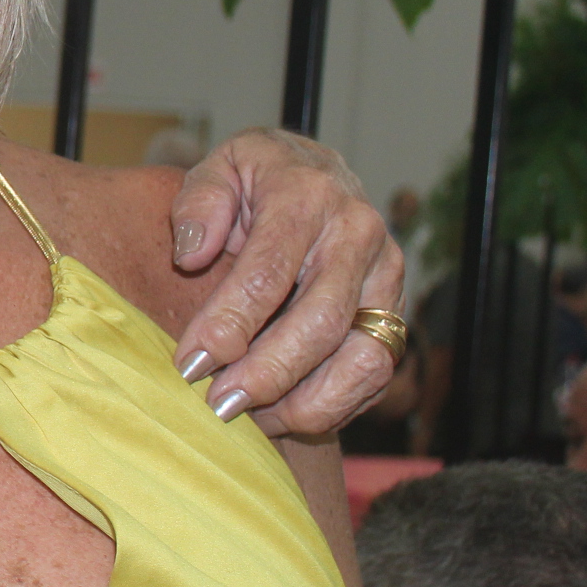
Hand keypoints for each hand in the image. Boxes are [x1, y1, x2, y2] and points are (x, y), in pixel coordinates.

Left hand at [166, 128, 403, 436]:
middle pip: (319, 323)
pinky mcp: (397, 311)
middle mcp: (358, 236)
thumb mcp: (219, 167)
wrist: (319, 172)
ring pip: (362, 359)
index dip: (227, 325)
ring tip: (253, 419)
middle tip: (218, 405)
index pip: (267, 274)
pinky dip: (333, 405)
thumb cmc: (257, 178)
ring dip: (305, 402)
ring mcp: (387, 277)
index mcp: (308, 196)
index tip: (189, 364)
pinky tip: (284, 415)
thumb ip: (199, 203)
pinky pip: (376, 374)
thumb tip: (192, 252)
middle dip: (265, 374)